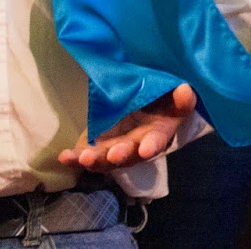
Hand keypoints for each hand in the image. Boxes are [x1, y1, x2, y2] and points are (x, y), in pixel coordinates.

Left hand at [57, 83, 196, 171]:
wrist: (145, 102)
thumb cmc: (161, 99)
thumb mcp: (173, 95)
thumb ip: (180, 96)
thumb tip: (185, 90)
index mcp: (158, 133)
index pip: (157, 141)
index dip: (152, 145)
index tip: (146, 150)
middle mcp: (137, 145)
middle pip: (129, 155)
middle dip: (120, 155)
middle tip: (113, 155)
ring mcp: (115, 147)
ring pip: (106, 159)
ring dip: (96, 160)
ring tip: (84, 158)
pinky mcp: (97, 145)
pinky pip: (86, 154)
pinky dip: (75, 158)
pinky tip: (65, 157)